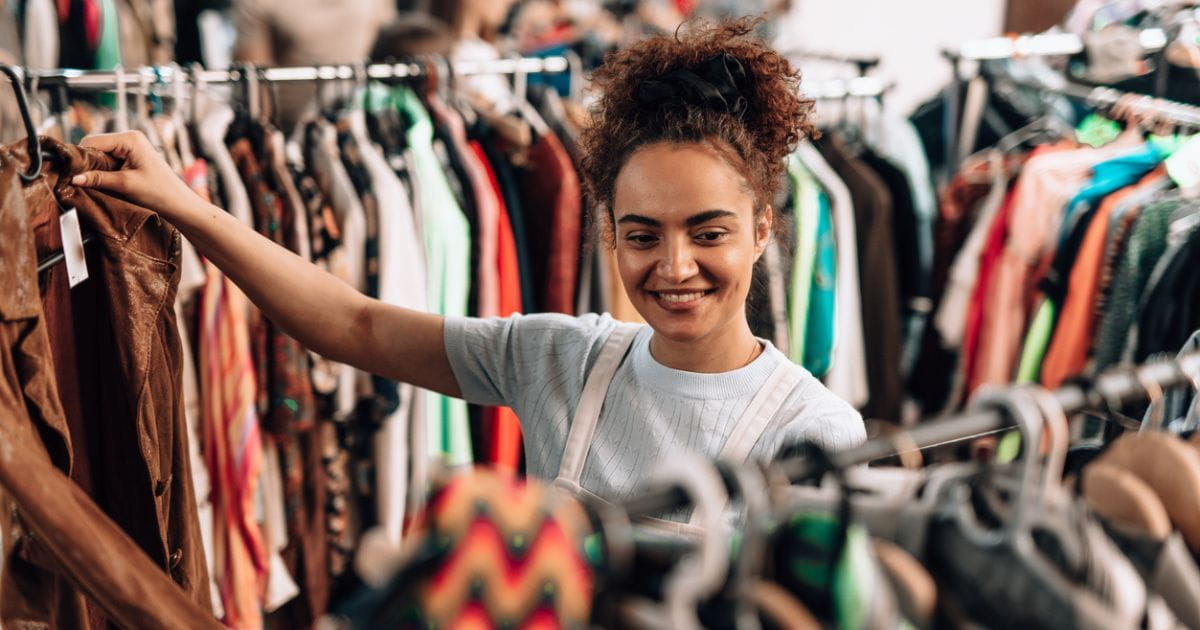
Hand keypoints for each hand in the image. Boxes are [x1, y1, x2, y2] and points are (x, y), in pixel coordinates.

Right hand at [71, 131, 195, 218]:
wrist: (180, 204)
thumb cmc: (160, 192)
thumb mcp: (126, 185)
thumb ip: (99, 179)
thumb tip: (73, 178)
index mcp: (130, 138)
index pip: (92, 141)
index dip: (79, 156)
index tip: (69, 172)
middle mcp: (130, 138)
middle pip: (95, 146)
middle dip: (86, 162)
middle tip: (77, 180)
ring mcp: (131, 147)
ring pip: (100, 154)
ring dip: (94, 168)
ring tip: (89, 183)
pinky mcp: (132, 157)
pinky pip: (109, 160)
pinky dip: (102, 171)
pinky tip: (99, 182)